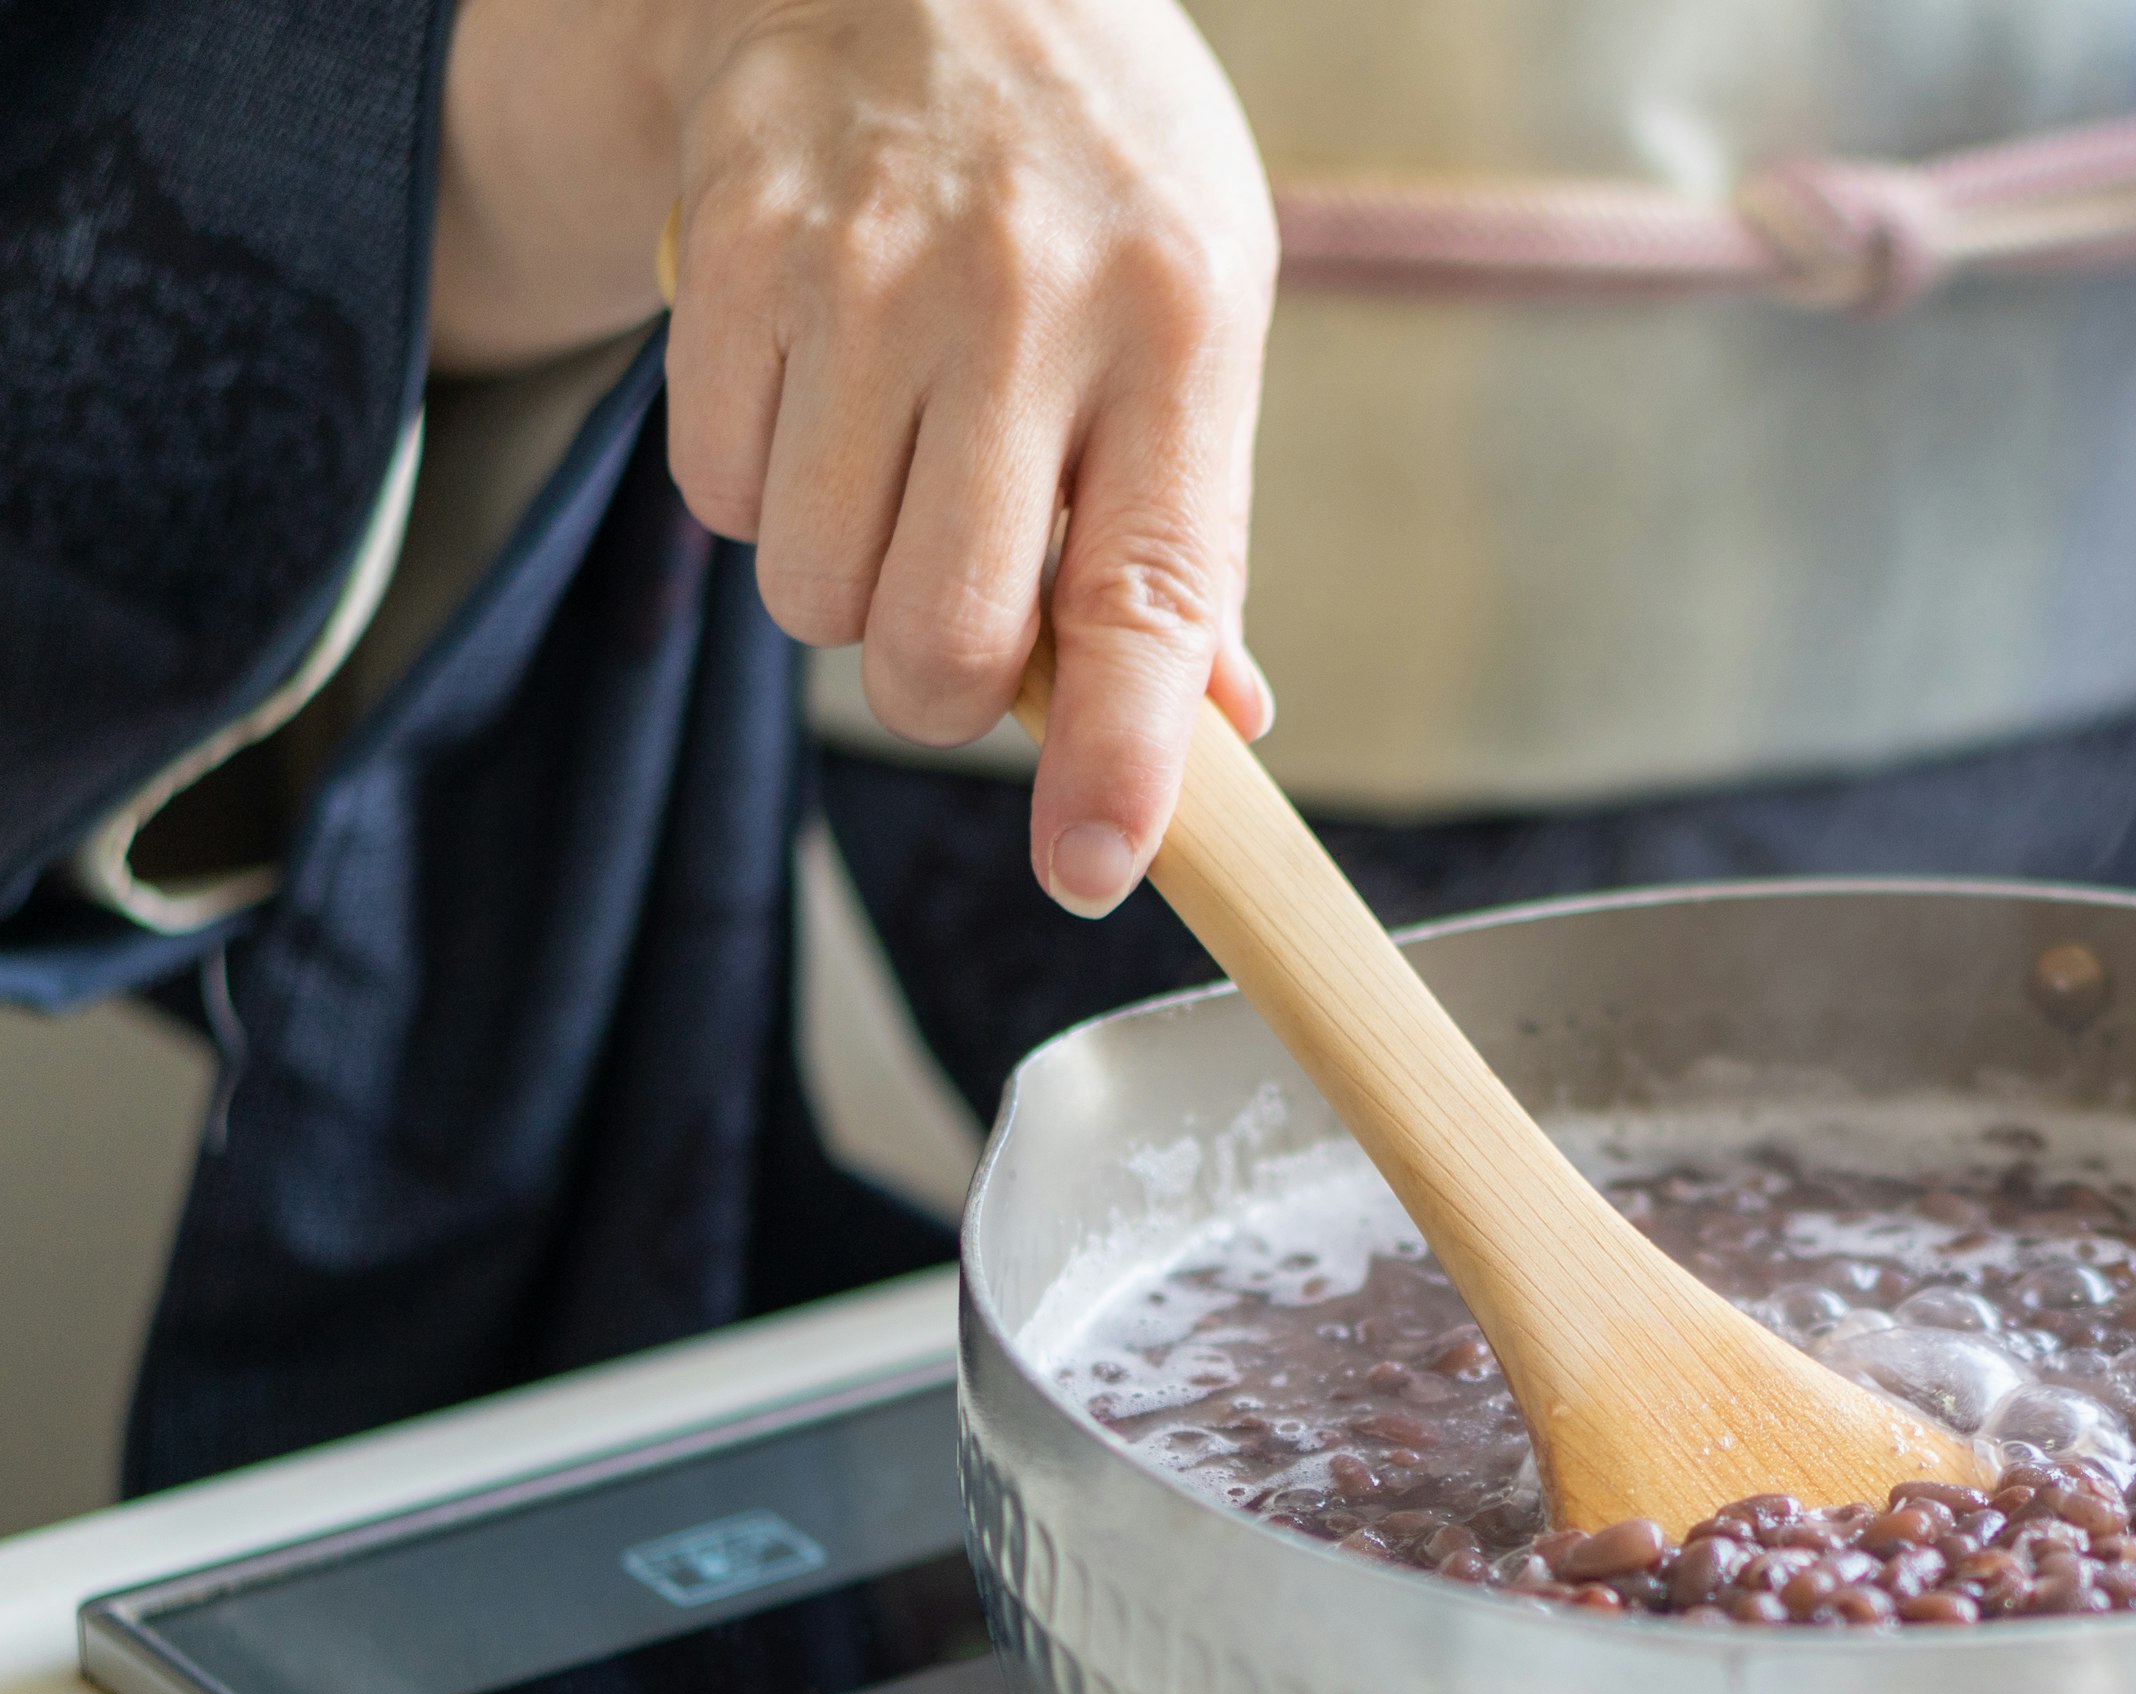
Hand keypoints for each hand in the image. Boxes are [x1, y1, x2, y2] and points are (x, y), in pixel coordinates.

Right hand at [435, 0, 1278, 916]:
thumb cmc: (1088, 169)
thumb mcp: (1200, 309)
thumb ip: (1191, 529)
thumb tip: (1209, 731)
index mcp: (1178, 333)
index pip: (1145, 601)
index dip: (1117, 761)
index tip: (1088, 869)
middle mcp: (1024, 307)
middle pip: (937, 639)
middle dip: (940, 688)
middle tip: (962, 620)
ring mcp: (862, 275)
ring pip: (811, 586)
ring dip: (844, 586)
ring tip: (892, 470)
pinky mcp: (728, 249)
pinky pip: (712, 490)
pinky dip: (755, 493)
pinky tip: (812, 399)